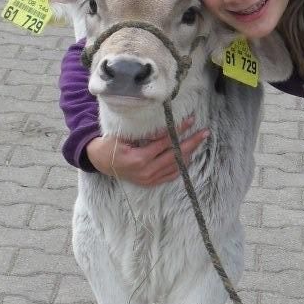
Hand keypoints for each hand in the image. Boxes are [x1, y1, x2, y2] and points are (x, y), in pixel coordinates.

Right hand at [84, 117, 208, 186]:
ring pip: (175, 166)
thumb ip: (145, 133)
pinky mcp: (150, 183)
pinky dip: (181, 166)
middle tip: (204, 132)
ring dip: (189, 154)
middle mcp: (147, 171)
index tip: (190, 121)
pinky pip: (170, 175)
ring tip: (199, 142)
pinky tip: (189, 156)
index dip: (179, 131)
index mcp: (140, 158)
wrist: (99, 161)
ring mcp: (149, 179)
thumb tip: (165, 125)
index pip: (165, 142)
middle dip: (192, 143)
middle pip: (175, 155)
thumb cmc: (110, 144)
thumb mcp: (124, 135)